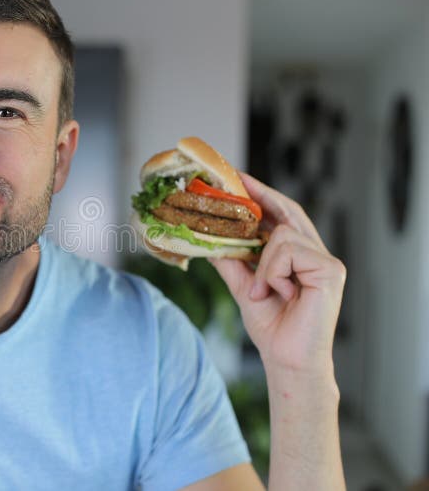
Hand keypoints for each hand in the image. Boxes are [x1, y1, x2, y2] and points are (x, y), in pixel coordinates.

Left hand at [209, 173, 346, 375]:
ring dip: (262, 263)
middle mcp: (316, 252)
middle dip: (261, 195)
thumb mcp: (244, 287)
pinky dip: (273, 272)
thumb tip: (208, 241)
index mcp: (298, 255)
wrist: (286, 359)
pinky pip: (289, 250)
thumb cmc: (272, 327)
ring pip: (281, 234)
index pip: (281, 216)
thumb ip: (232, 262)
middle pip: (288, 211)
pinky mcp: (331, 269)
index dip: (262, 195)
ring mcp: (327, 260)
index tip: (238, 178)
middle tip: (236, 181)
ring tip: (263, 291)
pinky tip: (279, 292)